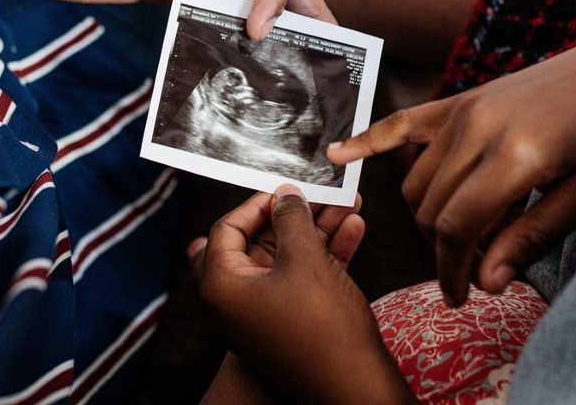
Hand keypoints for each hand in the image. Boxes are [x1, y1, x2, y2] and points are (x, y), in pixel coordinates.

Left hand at [191, 186, 412, 404]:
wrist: (351, 389)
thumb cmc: (319, 327)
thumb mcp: (304, 259)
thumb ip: (291, 218)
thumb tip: (284, 194)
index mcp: (222, 285)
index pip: (227, 229)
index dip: (258, 203)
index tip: (288, 189)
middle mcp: (236, 301)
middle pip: (260, 242)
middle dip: (294, 215)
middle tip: (316, 195)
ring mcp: (264, 314)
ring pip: (288, 258)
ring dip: (318, 229)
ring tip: (349, 202)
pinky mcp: (292, 323)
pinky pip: (304, 278)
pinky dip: (326, 254)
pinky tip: (353, 228)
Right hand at [327, 30, 575, 305]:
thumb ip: (530, 237)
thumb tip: (483, 282)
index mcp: (515, 155)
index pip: (459, 226)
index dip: (453, 269)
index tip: (461, 297)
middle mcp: (478, 129)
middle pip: (432, 208)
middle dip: (443, 251)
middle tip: (471, 277)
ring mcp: (464, 110)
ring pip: (417, 181)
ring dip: (428, 219)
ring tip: (464, 239)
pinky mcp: (460, 100)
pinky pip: (403, 125)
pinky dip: (368, 141)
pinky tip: (337, 155)